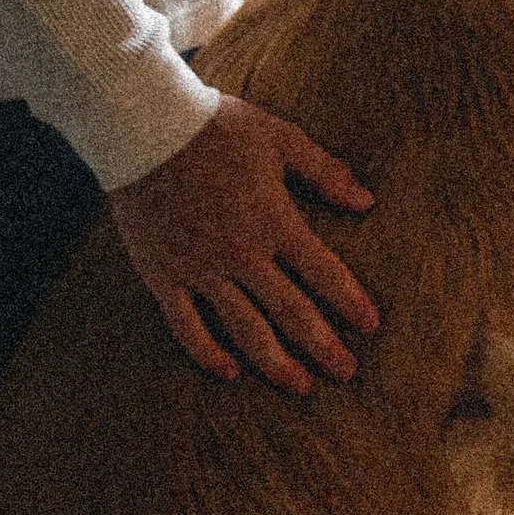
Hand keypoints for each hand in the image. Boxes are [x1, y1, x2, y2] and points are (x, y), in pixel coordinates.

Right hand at [110, 93, 377, 392]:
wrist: (143, 127)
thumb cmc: (216, 127)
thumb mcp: (280, 138)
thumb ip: (324, 172)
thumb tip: (366, 201)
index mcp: (274, 220)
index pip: (324, 272)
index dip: (350, 301)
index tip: (370, 326)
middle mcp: (241, 254)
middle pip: (291, 312)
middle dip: (323, 346)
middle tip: (347, 373)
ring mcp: (200, 269)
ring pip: (244, 328)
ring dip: (276, 362)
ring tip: (301, 387)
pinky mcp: (163, 275)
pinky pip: (187, 325)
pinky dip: (208, 353)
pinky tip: (230, 372)